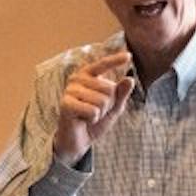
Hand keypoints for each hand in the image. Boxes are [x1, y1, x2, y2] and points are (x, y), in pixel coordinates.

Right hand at [53, 49, 136, 163]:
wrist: (78, 140)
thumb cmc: (94, 120)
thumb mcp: (113, 107)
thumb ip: (121, 94)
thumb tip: (130, 79)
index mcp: (88, 75)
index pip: (103, 65)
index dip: (115, 60)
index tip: (129, 56)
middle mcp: (77, 79)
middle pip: (109, 90)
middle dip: (107, 105)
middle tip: (95, 112)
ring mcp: (70, 90)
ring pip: (102, 101)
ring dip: (100, 114)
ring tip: (88, 116)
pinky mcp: (66, 104)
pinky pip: (93, 111)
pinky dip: (92, 119)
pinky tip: (83, 120)